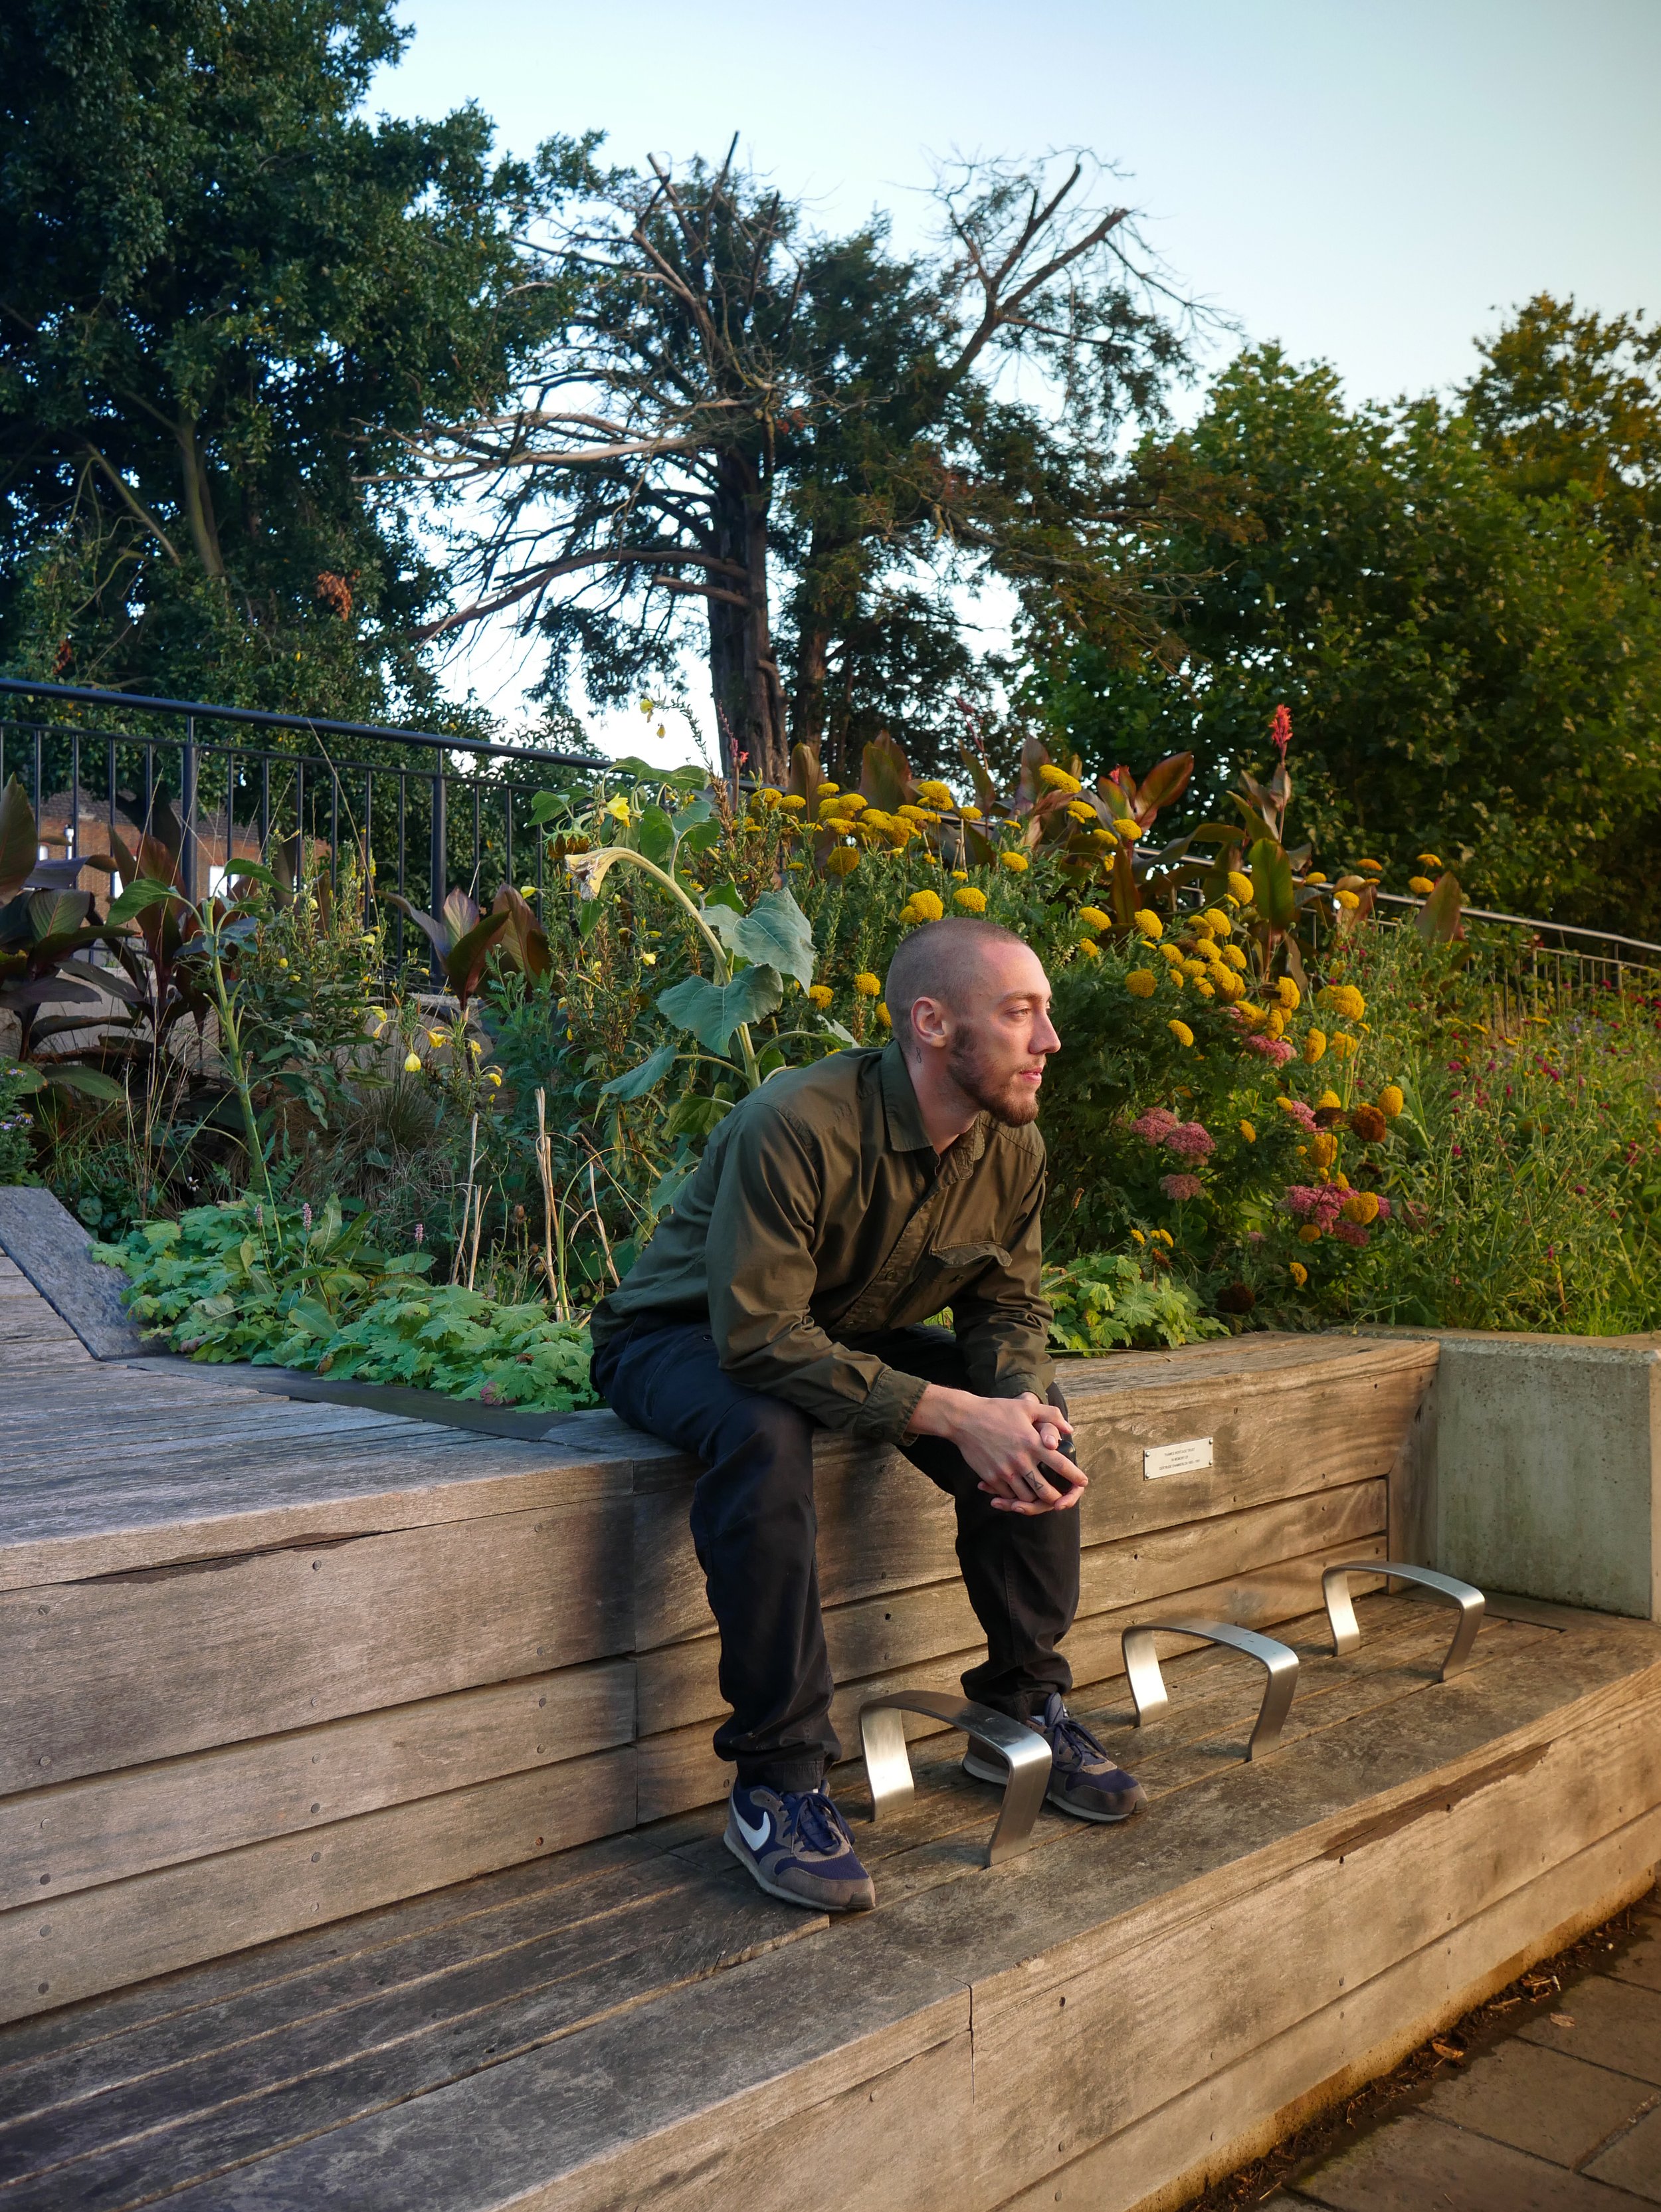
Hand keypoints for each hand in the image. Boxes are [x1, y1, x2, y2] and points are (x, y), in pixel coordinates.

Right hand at [908, 1385, 1085, 1515]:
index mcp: (1032, 1443)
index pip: (1061, 1465)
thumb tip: (1069, 1430)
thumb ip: (1051, 1415)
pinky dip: (1014, 1497)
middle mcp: (1021, 1460)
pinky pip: (1008, 1495)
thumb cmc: (997, 1410)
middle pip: (1046, 1491)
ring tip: (1038, 1496)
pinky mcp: (991, 1477)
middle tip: (1060, 1498)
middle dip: (1057, 1499)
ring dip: (1035, 1499)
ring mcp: (1005, 1471)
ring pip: (1026, 1497)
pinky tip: (1016, 1491)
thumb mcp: (1026, 1406)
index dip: (1075, 1476)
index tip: (1083, 1482)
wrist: (964, 1419)